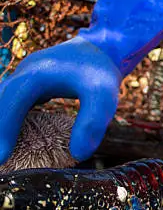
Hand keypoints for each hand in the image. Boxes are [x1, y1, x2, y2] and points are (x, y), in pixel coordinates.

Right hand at [0, 0, 162, 164]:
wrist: (105, 47)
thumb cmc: (103, 72)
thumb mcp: (104, 98)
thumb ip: (91, 124)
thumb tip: (79, 154)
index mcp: (35, 75)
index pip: (9, 105)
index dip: (2, 132)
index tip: (1, 159)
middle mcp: (24, 74)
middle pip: (0, 103)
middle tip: (2, 162)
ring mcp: (24, 77)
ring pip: (3, 102)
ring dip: (2, 125)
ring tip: (6, 155)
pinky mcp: (30, 84)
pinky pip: (12, 104)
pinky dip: (10, 121)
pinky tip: (16, 141)